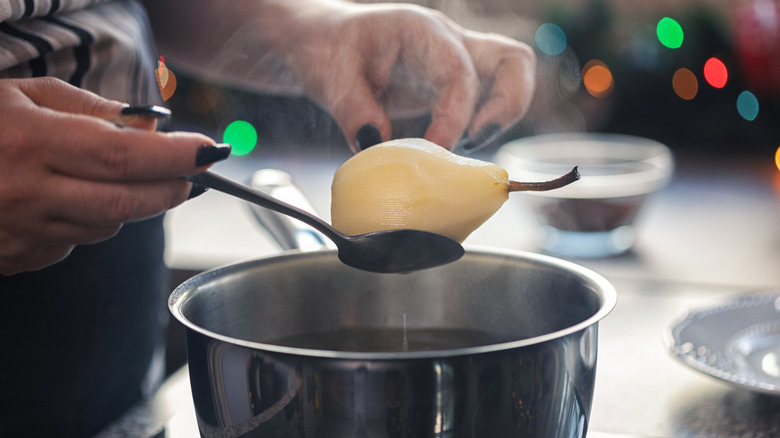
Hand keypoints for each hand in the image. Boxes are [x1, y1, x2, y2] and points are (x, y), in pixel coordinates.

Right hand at [0, 77, 221, 274]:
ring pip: (107, 226)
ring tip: (114, 175)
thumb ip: (88, 109)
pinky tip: (69, 198)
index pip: (121, 155)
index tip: (209, 150)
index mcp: (28, 143)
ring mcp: (22, 233)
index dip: (174, 156)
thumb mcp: (20, 94)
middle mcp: (26, 194)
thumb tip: (149, 126)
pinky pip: (76, 243)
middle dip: (171, 188)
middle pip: (126, 202)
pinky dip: (90, 222)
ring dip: (130, 203)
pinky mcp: (19, 258)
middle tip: (190, 173)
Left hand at [271, 2, 535, 151]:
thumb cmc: (326, 49)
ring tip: (463, 151)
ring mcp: (456, 62)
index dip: (455, 117)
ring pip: (512, 77)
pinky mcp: (453, 86)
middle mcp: (449, 42)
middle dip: (508, 107)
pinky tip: (450, 152)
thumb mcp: (330, 79)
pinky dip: (483, 126)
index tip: (435, 152)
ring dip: (503, 117)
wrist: (323, 42)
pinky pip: (489, 99)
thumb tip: (376, 146)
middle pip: (514, 62)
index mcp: (421, 32)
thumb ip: (353, 111)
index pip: (459, 73)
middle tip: (473, 145)